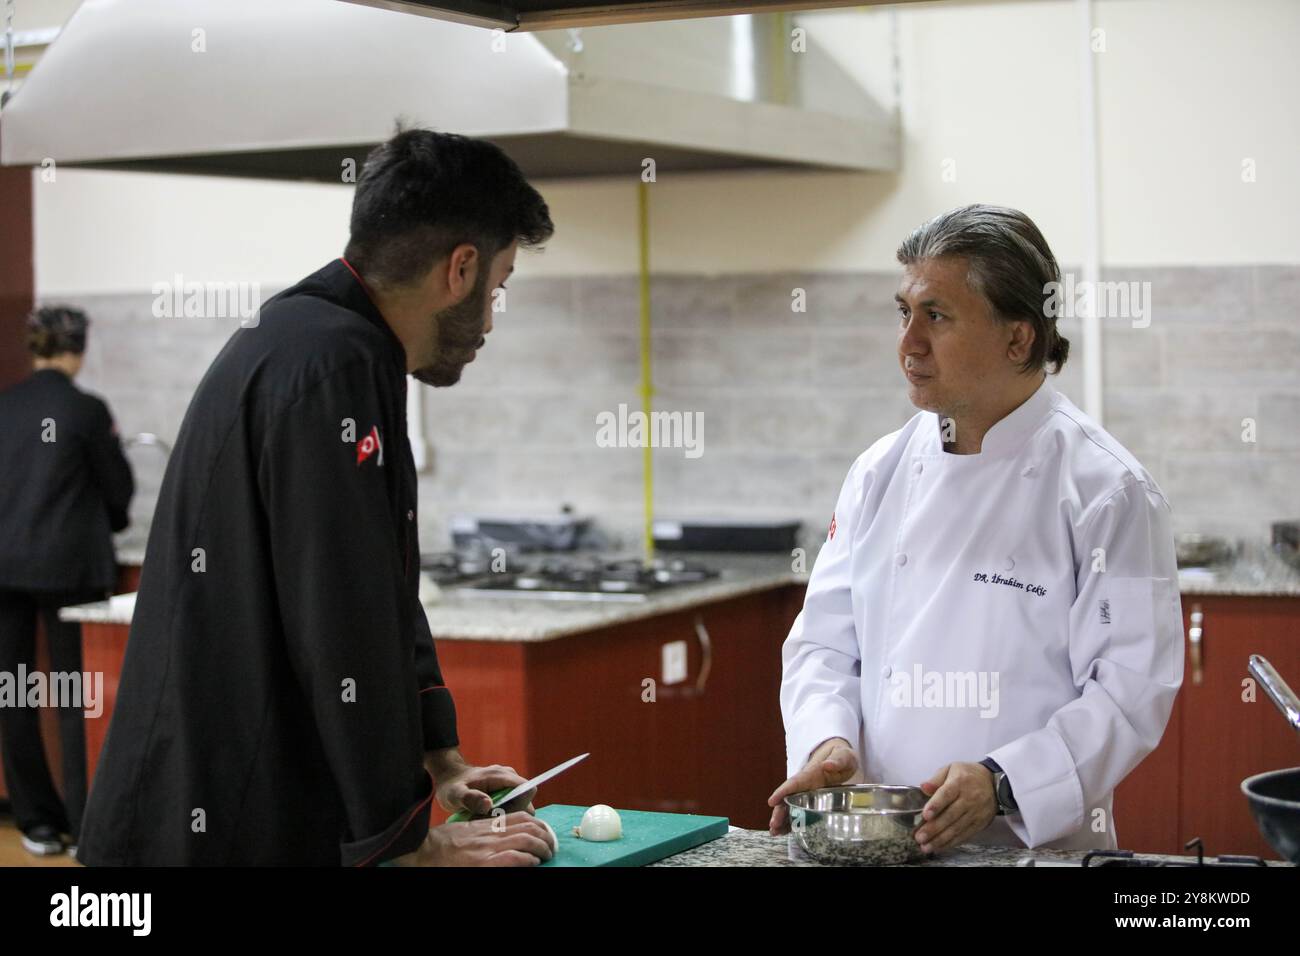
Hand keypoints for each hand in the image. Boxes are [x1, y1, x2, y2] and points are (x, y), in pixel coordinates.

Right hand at [396, 813, 557, 866]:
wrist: (421, 851)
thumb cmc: (441, 844)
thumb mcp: (467, 831)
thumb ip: (487, 832)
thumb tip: (508, 839)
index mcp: (488, 825)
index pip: (522, 817)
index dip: (539, 825)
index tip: (545, 834)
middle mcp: (491, 833)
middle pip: (530, 827)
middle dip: (546, 837)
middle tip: (550, 848)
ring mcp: (488, 848)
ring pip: (527, 840)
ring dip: (542, 849)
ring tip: (545, 856)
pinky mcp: (483, 863)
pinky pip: (515, 858)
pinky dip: (529, 860)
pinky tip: (532, 863)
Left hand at [425, 750, 536, 816]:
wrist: (449, 778)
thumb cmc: (451, 785)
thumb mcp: (455, 794)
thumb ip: (470, 798)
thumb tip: (489, 805)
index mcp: (501, 776)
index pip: (527, 790)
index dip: (520, 807)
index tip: (501, 817)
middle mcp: (509, 777)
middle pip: (525, 801)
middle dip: (511, 815)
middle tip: (488, 821)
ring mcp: (508, 783)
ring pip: (520, 805)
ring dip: (506, 816)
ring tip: (485, 819)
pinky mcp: (506, 790)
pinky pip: (513, 806)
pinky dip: (502, 814)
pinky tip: (486, 818)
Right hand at [766, 737, 857, 835]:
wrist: (841, 759)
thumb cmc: (841, 757)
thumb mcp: (843, 756)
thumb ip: (837, 760)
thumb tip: (827, 765)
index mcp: (811, 774)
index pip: (794, 783)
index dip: (782, 792)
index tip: (771, 801)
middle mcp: (804, 785)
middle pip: (788, 798)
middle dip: (779, 811)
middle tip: (773, 825)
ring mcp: (806, 794)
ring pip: (790, 807)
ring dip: (782, 819)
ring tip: (774, 832)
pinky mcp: (811, 801)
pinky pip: (798, 812)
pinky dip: (790, 822)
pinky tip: (783, 832)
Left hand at [914, 762, 996, 854]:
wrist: (995, 783)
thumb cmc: (968, 775)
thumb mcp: (951, 769)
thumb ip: (936, 779)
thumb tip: (923, 787)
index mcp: (959, 782)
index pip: (947, 794)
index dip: (936, 805)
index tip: (925, 815)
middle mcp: (969, 799)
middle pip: (950, 815)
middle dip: (934, 828)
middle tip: (919, 837)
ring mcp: (975, 813)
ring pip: (957, 828)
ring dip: (940, 839)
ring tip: (926, 846)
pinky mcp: (980, 823)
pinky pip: (965, 835)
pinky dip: (951, 843)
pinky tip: (939, 847)